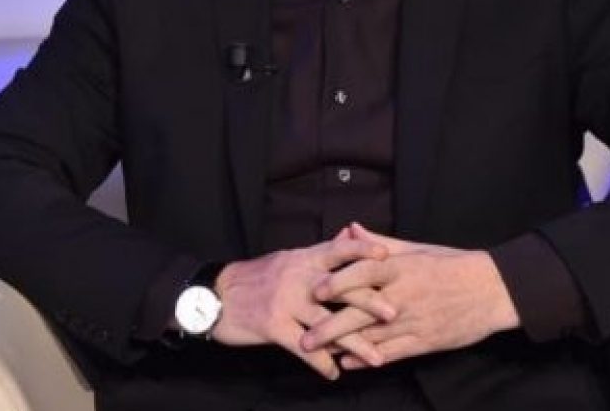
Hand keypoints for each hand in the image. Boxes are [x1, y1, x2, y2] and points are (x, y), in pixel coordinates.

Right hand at [210, 231, 396, 378]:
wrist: (214, 294)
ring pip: (326, 323)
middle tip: (394, 312)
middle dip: (368, 301)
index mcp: (304, 258)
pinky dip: (320, 363)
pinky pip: (302, 349)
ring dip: (353, 342)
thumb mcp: (289, 258)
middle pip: (339, 287)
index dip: (362, 250)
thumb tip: (351, 235)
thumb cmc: (257, 277)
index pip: (338, 249)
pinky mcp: (273, 326)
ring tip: (376, 358)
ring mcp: (285, 302)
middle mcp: (298, 277)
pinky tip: (334, 373)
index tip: (387, 256)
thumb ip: (321, 252)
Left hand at [301, 223, 519, 368]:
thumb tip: (351, 229)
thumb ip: (381, 242)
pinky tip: (348, 364)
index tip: (315, 290)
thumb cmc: (452, 264)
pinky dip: (367, 360)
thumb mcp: (417, 249)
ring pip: (372, 338)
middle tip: (304, 338)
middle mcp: (404, 296)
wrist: (492, 290)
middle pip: (361, 313)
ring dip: (343, 348)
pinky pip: (391, 353)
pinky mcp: (425, 342)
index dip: (338, 281)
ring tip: (318, 355)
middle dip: (330, 327)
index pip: (364, 272)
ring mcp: (414, 322)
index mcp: (402, 268)